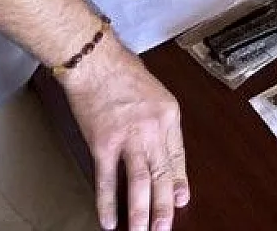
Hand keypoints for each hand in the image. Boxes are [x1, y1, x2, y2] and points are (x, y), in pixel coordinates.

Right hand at [56, 38, 187, 230]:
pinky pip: (107, 180)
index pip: (177, 156)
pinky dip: (108, 203)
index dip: (179, 180)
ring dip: (142, 211)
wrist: (96, 61)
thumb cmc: (123, 72)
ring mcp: (128, 138)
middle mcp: (153, 129)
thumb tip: (162, 150)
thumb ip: (160, 122)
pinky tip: (109, 220)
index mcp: (169, 116)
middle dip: (165, 205)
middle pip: (162, 174)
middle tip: (165, 227)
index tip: (181, 199)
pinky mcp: (103, 144)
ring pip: (140, 183)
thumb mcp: (156, 93)